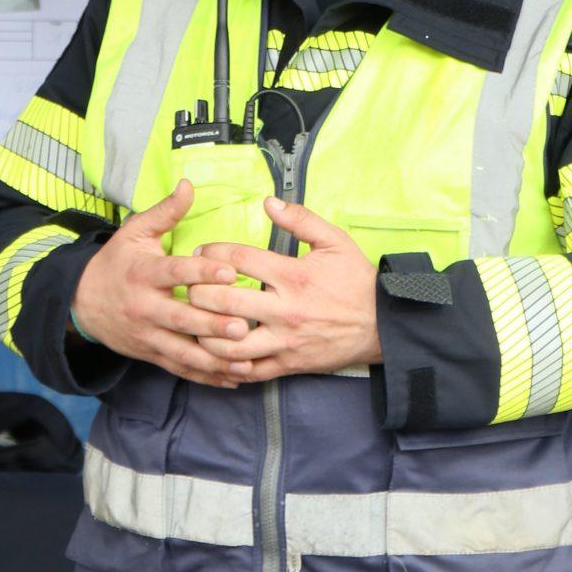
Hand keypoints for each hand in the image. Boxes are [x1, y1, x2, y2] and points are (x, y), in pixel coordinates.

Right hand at [70, 180, 251, 386]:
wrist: (83, 303)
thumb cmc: (117, 262)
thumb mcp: (135, 233)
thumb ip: (165, 211)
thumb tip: (189, 184)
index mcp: (144, 274)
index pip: (175, 273)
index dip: (201, 273)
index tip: (230, 271)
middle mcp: (145, 307)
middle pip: (181, 319)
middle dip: (211, 325)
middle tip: (242, 326)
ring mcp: (148, 335)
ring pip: (183, 351)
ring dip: (214, 359)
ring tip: (245, 360)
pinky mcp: (152, 355)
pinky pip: (181, 369)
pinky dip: (208, 377)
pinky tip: (235, 378)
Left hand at [186, 197, 381, 380]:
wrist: (383, 324)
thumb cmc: (356, 281)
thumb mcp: (335, 242)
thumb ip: (301, 219)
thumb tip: (268, 201)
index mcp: (293, 275)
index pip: (240, 260)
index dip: (213, 253)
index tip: (201, 252)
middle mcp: (285, 309)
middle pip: (226, 300)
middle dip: (198, 291)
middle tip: (188, 286)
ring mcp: (285, 340)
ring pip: (231, 343)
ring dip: (206, 333)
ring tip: (194, 321)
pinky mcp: (289, 363)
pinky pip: (251, 370)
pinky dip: (228, 364)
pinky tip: (216, 352)